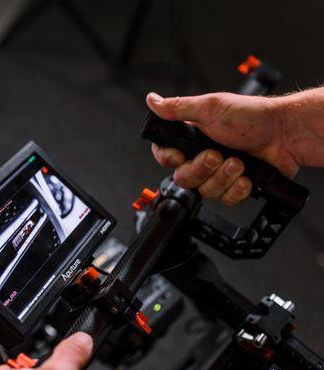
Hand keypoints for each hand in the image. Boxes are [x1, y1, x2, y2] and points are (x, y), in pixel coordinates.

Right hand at [146, 91, 298, 205]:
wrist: (285, 135)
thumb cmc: (252, 117)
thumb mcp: (210, 107)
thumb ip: (178, 108)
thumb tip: (152, 100)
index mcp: (192, 137)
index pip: (165, 155)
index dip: (168, 159)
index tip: (179, 156)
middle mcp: (202, 156)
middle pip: (183, 178)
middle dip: (201, 169)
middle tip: (216, 155)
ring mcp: (219, 173)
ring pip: (205, 190)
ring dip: (223, 177)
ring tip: (238, 162)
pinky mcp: (235, 186)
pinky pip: (225, 199)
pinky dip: (236, 189)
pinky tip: (246, 176)